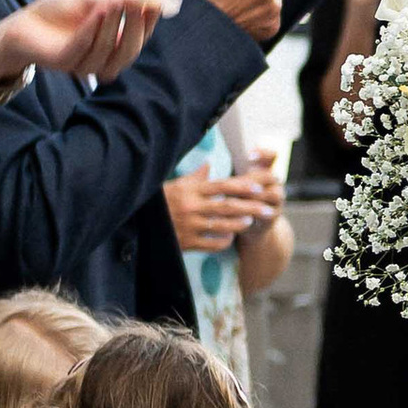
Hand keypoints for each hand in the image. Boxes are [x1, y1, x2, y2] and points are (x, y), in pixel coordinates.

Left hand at [0, 0, 165, 85]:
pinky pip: (83, 49)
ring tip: (113, 2)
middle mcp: (105, 58)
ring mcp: (85, 64)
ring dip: (112, 25)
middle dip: (135, 25)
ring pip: (108, 51)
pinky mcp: (65, 63)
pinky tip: (96, 12)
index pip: (141, 36)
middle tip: (136, 2)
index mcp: (116, 43)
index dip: (149, 20)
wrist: (24, 22)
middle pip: (130, 50)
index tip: (155, 1)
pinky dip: (92, 30)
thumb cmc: (60, 9)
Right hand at [165, 165, 281, 255]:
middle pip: (227, 206)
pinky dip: (224, 240)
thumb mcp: (175, 185)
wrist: (139, 224)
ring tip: (251, 221)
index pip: (221, 186)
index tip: (258, 188)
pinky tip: (230, 237)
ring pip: (222, 225)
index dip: (242, 187)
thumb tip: (208, 164)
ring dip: (239, 224)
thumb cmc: (160, 201)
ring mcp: (189, 225)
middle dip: (250, 208)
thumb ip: (195, 177)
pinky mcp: (187, 242)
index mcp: (191, 190)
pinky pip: (212, 243)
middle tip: (267, 209)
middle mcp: (191, 206)